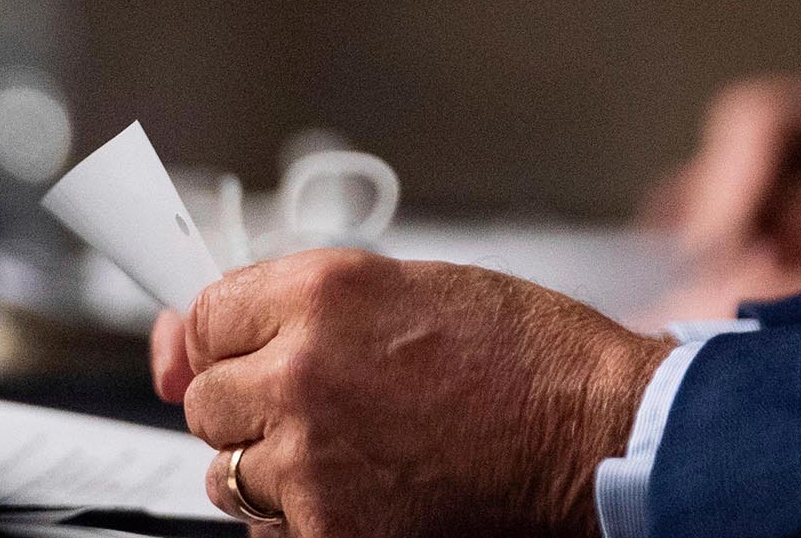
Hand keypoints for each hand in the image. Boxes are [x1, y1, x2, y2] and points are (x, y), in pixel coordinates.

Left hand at [156, 248, 669, 537]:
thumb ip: (314, 306)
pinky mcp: (326, 529)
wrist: (596, 433)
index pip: (205, 318)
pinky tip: (369, 487)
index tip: (212, 353)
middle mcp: (301, 371)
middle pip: (208, 402)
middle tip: (324, 403)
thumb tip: (208, 336)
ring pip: (229, 471)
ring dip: (275, 462)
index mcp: (322, 294)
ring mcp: (309, 459)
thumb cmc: (532, 357)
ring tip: (358, 447)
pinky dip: (304, 515)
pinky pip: (267, 527)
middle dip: (252, 404)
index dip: (215, 339)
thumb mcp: (420, 287)